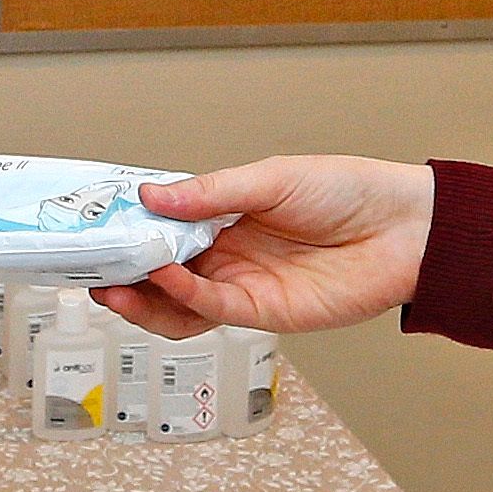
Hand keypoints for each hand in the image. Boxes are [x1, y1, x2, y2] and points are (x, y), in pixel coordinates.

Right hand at [97, 156, 435, 338]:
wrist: (405, 229)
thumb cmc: (348, 193)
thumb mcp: (271, 178)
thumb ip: (210, 193)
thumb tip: (150, 197)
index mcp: (223, 216)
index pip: (160, 227)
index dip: (125, 230)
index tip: (90, 227)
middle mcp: (226, 255)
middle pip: (158, 272)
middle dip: (120, 271)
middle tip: (86, 265)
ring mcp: (242, 286)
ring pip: (175, 304)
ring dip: (141, 297)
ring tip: (110, 284)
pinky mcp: (265, 313)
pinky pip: (212, 310)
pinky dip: (182, 297)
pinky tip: (166, 276)